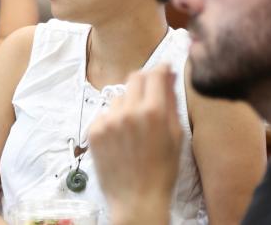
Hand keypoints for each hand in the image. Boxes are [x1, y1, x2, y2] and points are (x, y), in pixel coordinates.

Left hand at [89, 64, 181, 224]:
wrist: (136, 200)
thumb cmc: (162, 171)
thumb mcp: (176, 135)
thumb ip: (171, 101)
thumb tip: (169, 74)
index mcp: (153, 112)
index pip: (153, 74)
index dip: (160, 70)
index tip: (163, 71)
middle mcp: (128, 111)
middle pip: (134, 78)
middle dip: (144, 83)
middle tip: (149, 97)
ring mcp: (108, 120)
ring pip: (119, 97)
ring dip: (127, 104)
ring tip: (134, 128)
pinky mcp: (93, 130)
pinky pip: (105, 113)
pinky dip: (113, 120)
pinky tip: (121, 139)